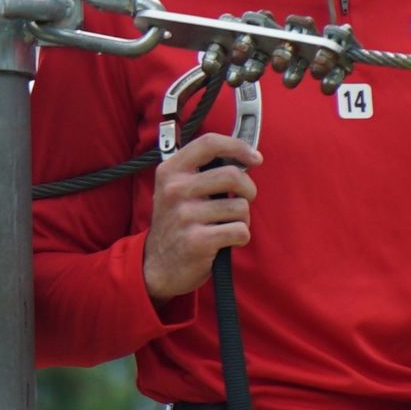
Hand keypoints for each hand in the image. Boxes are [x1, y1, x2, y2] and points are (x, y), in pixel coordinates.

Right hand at [142, 132, 260, 301]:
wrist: (156, 266)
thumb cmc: (177, 223)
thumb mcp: (175, 189)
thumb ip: (201, 171)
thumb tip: (244, 157)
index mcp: (170, 171)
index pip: (208, 143)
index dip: (238, 147)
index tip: (255, 158)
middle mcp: (174, 190)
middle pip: (232, 175)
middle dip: (248, 190)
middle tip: (242, 200)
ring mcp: (184, 215)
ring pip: (241, 207)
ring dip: (242, 219)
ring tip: (226, 225)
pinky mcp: (197, 240)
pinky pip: (240, 231)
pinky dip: (240, 238)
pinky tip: (225, 241)